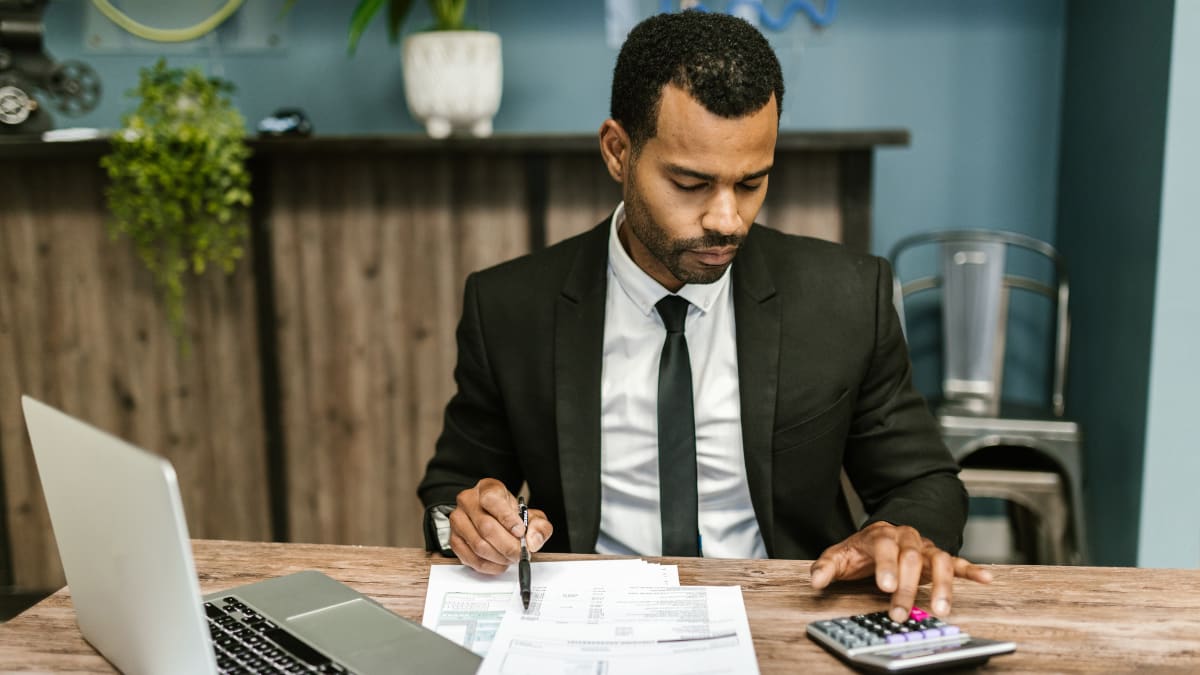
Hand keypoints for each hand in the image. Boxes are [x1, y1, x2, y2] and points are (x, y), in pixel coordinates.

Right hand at [449, 478, 552, 574]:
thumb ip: (539, 526)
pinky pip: (471, 558)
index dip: (507, 518)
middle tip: (520, 553)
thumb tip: (533, 540)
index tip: (520, 532)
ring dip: (499, 557)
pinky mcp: (454, 540)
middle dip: (508, 545)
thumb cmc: (511, 516)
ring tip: (511, 557)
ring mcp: (458, 520)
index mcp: (487, 488)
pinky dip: (489, 566)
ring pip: (478, 545)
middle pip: (486, 527)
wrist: (495, 519)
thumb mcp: (531, 516)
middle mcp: (468, 501)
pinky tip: (500, 563)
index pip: (492, 500)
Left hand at [809, 521, 992, 621]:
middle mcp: (906, 537)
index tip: (884, 586)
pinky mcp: (938, 557)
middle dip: (906, 587)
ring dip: (941, 585)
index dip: (886, 566)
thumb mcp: (839, 556)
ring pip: (938, 561)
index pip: (885, 547)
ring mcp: (924, 547)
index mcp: (881, 534)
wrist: (880, 536)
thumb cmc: (860, 550)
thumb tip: (816, 580)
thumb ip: (826, 567)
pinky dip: (971, 570)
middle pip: (911, 558)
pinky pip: (957, 562)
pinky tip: (985, 578)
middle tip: (899, 612)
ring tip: (941, 609)